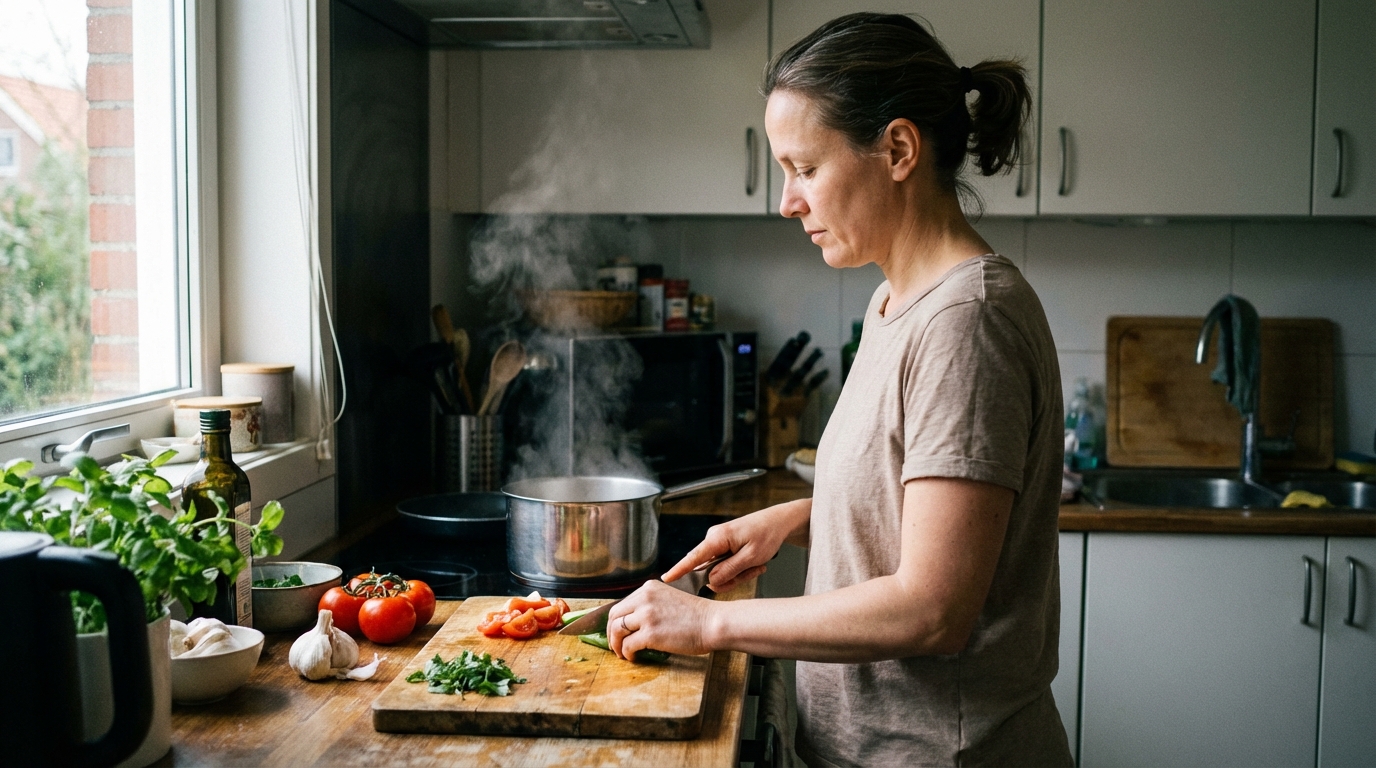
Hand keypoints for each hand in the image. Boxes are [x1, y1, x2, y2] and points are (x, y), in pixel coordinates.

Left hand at [607, 580, 716, 660]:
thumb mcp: (669, 599)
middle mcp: (644, 598)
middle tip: (615, 645)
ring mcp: (646, 615)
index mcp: (649, 588)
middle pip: (614, 616)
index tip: (617, 632)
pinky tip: (634, 657)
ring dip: (616, 645)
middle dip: (611, 633)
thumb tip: (633, 623)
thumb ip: (650, 605)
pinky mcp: (650, 633)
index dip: (616, 621)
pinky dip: (627, 654)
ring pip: (617, 630)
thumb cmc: (696, 616)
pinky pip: (628, 645)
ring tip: (622, 654)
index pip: (622, 604)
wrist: (713, 623)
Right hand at [660, 502, 801, 592]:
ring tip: (757, 565)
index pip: (693, 558)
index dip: (679, 570)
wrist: (779, 522)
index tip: (665, 579)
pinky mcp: (724, 547)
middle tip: (753, 571)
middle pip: (710, 571)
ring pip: (720, 571)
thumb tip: (711, 581)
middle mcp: (714, 540)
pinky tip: (754, 564)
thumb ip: (729, 570)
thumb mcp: (751, 557)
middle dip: (731, 578)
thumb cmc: (768, 534)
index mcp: (717, 538)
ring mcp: (718, 543)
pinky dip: (740, 569)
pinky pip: (725, 566)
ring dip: (738, 574)